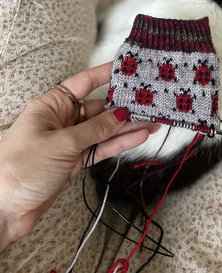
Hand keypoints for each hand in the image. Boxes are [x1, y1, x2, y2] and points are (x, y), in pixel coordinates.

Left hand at [0, 62, 156, 248]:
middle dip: (123, 108)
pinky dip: (118, 144)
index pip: (83, 83)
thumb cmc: (20, 167)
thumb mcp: (62, 143)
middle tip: (148, 105)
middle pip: (98, 109)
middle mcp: (62, 120)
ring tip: (152, 123)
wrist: (4, 209)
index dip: (104, 74)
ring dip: (127, 128)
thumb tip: (120, 115)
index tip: (125, 68)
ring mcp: (70, 141)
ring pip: (103, 131)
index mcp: (52, 106)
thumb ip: (94, 129)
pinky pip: (100, 148)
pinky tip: (137, 138)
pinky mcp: (75, 160)